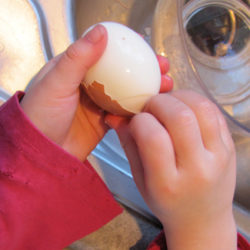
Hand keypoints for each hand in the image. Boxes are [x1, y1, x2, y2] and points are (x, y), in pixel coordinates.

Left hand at [21, 26, 170, 161]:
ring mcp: (99, 103)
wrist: (44, 152)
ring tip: (164, 86)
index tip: (144, 45)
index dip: (125, 48)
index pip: (104, 52)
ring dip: (146, 88)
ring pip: (127, 92)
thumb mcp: (57, 82)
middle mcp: (89, 84)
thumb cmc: (41, 116)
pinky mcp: (105, 121)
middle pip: (121, 72)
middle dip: (143, 69)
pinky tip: (150, 107)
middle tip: (161, 67)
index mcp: (75, 69)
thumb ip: (78, 57)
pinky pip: (125, 112)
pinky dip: (138, 109)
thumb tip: (101, 31)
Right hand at [106, 91, 236, 249]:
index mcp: (168, 184)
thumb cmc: (166, 202)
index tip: (135, 120)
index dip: (139, 120)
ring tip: (168, 104)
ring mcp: (219, 156)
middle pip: (180, 117)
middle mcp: (197, 169)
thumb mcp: (140, 179)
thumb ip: (128, 144)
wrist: (203, 218)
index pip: (153, 138)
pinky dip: (195, 102)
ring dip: (179, 97)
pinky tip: (184, 109)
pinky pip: (215, 111)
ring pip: (202, 108)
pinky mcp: (231, 147)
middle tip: (150, 107)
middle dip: (158, 102)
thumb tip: (114, 115)